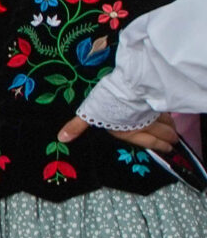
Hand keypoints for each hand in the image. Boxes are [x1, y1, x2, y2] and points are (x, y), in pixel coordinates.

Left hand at [57, 112, 179, 152]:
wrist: (130, 88)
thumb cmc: (109, 103)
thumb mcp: (90, 114)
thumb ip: (77, 126)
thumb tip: (62, 138)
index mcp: (129, 131)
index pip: (148, 141)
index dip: (159, 146)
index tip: (168, 149)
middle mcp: (144, 124)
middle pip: (160, 133)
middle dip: (168, 139)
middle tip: (174, 143)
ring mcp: (153, 113)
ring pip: (166, 122)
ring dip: (171, 128)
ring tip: (175, 133)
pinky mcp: (158, 102)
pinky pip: (167, 111)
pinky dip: (171, 115)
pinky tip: (172, 116)